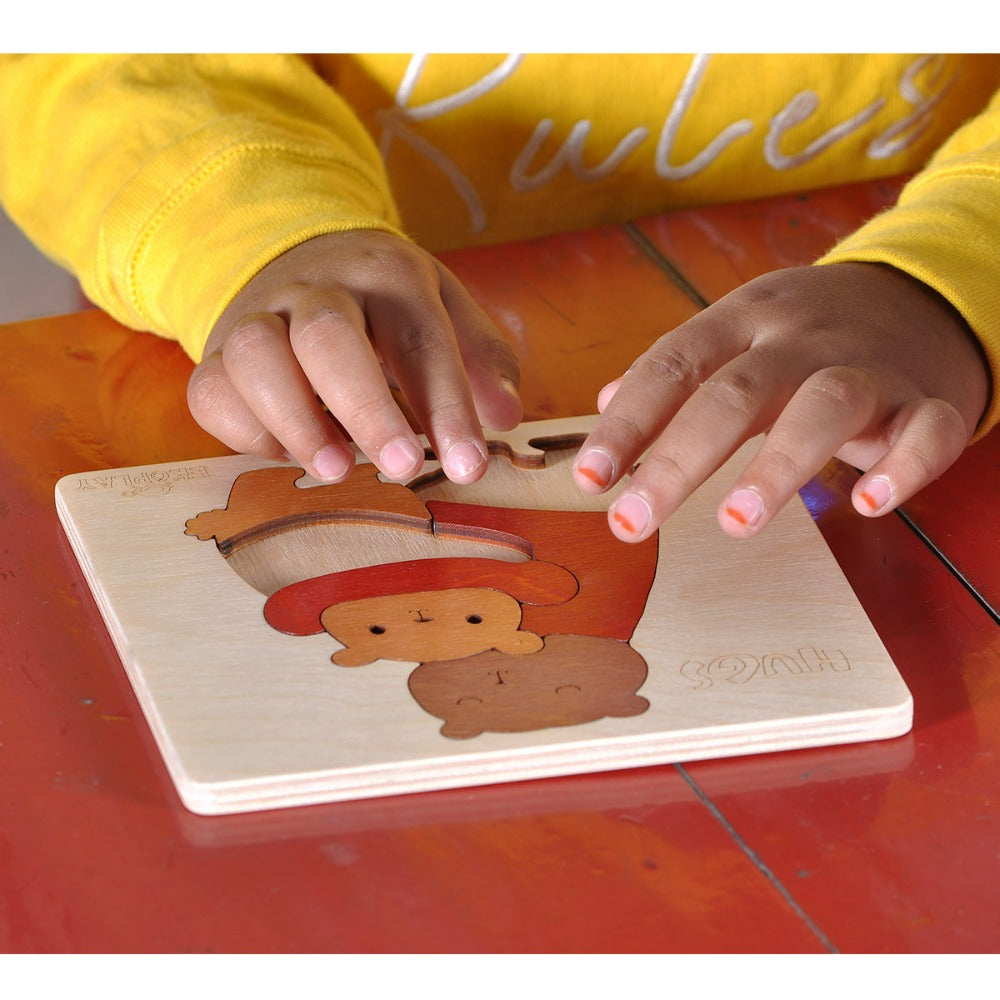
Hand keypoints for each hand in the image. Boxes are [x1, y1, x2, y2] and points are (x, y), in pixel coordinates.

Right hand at [187, 230, 521, 483]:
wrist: (294, 258)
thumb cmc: (384, 304)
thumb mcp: (443, 310)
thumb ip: (481, 358)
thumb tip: (506, 418)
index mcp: (387, 273)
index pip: (420, 338)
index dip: (447, 407)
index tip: (469, 467)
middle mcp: (319, 287)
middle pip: (329, 336)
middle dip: (367, 408)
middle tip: (402, 468)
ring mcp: (259, 316)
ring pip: (255, 355)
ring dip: (295, 421)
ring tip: (335, 470)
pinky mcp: (216, 353)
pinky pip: (213, 389)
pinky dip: (246, 430)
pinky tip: (287, 453)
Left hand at [573, 262, 988, 539]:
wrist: (919, 297)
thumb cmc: (803, 335)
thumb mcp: (734, 334)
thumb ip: (673, 372)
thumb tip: (604, 402)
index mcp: (742, 320)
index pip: (672, 366)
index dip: (627, 424)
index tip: (590, 479)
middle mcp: (799, 340)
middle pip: (734, 393)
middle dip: (677, 461)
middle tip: (632, 522)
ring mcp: (868, 368)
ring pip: (824, 406)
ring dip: (777, 467)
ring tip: (734, 523)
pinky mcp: (927, 400)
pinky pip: (925, 430)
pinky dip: (904, 467)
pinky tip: (869, 504)